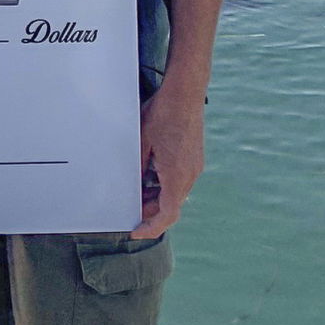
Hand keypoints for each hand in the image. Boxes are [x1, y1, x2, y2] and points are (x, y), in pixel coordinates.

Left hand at [133, 84, 205, 239]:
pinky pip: (179, 180)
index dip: (152, 227)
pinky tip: (150, 174)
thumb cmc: (163, 114)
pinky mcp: (194, 158)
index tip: (137, 231)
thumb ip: (137, 168)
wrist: (185, 93)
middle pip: (171, 205)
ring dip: (158, 197)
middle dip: (151, 212)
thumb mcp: (141, 142)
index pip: (168, 215)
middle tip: (131, 211)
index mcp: (177, 176)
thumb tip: (132, 187)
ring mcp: (194, 166)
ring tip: (137, 192)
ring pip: (175, 193)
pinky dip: (164, 184)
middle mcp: (189, 175)